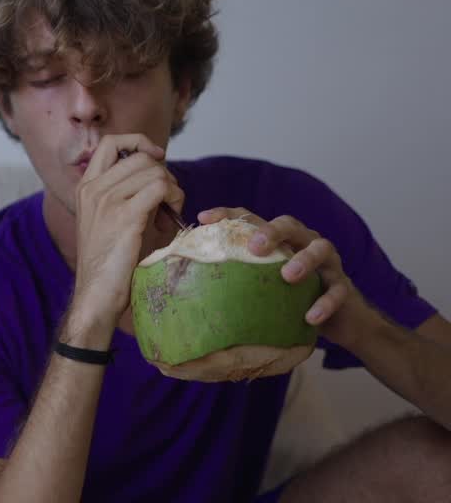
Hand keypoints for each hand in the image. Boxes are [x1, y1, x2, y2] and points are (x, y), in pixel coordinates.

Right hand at [71, 134, 183, 324]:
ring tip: (170, 209)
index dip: (138, 142)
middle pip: (140, 157)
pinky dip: (173, 197)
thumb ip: (127, 193)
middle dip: (163, 172)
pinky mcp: (125, 216)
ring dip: (172, 187)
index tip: (155, 157)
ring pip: (153, 171)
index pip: (110, 142)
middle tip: (168, 198)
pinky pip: (160, 188)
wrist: (97, 292)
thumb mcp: (110, 219)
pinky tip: (172, 215)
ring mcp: (106, 201)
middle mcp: (93, 189)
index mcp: (86, 187)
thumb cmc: (110, 261)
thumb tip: (160, 176)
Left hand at [197, 207, 370, 346]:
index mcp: (280, 239)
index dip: (228, 214)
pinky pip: (337, 291)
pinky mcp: (343, 286)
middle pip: (289, 224)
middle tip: (254, 246)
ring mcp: (328, 263)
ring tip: (287, 275)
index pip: (252, 219)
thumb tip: (190, 282)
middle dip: (271, 231)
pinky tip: (310, 317)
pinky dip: (324, 303)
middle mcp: (304, 242)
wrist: (341, 319)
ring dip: (304, 260)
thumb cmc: (292, 297)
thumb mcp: (263, 284)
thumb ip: (238, 276)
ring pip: (320, 249)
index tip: (203, 218)